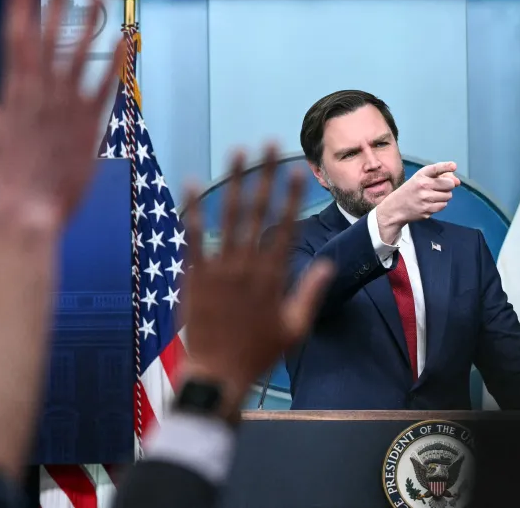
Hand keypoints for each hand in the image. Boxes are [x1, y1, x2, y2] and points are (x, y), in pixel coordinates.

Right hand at [0, 0, 125, 226]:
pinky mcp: (90, 125)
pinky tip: (125, 44)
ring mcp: (69, 108)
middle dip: (54, 7)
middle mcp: (43, 94)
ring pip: (80, 57)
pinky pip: (106, 88)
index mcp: (14, 93)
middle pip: (49, 40)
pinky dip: (116, 65)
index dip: (22, 10)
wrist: (30, 210)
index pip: (18, 40)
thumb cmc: (7, 177)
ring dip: (88, 26)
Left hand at [180, 145, 334, 415]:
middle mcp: (247, 264)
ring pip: (226, 215)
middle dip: (264, 175)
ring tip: (236, 153)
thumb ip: (311, 292)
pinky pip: (193, 236)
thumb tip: (328, 265)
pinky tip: (191, 184)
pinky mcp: (194, 274)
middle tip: (267, 146)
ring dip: (232, 180)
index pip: (286, 226)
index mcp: (273, 275)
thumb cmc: (259, 352)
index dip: (292, 196)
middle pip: (257, 210)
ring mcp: (218, 267)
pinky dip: (192, 209)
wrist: (218, 372)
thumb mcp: (295, 327)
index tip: (297, 171)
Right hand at [377, 162, 460, 242]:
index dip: (446, 166)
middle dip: (448, 186)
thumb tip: (458, 182)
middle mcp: (423, 186)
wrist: (396, 207)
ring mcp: (425, 199)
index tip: (454, 166)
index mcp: (421, 175)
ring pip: (448, 196)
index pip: (436, 169)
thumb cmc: (412, 190)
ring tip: (433, 195)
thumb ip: (440, 176)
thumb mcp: (421, 178)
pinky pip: (443, 205)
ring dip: (444, 196)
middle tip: (440, 187)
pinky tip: (431, 203)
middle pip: (449, 184)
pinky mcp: (427, 211)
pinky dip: (440, 204)